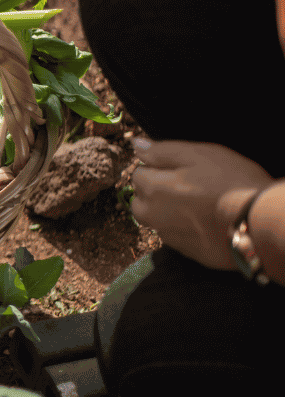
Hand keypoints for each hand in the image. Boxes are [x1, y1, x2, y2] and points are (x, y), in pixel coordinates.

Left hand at [130, 138, 272, 269]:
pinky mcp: (187, 252)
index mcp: (153, 189)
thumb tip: (136, 144)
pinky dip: (183, 229)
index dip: (157, 169)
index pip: (138, 175)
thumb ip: (162, 151)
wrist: (259, 222)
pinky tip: (204, 221)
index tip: (178, 169)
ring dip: (166, 213)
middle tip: (184, 187)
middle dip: (153, 194)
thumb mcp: (198, 155)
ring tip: (196, 204)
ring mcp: (170, 236)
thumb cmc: (231, 182)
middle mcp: (154, 215)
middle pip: (140, 202)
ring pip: (156, 221)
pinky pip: (176, 237)